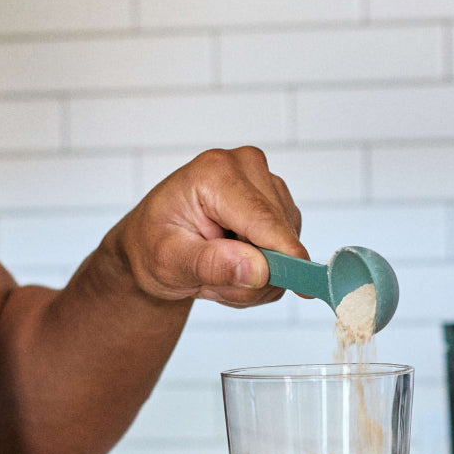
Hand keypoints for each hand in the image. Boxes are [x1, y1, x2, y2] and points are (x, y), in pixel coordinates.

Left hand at [112, 146, 305, 306]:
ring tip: (219, 273)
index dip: (285, 256)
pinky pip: (288, 245)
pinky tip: (234, 264)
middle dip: (257, 272)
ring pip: (288, 242)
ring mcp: (264, 182)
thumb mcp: (169, 262)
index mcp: (214, 173)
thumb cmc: (152, 246)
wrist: (149, 243)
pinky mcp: (276, 200)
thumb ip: (212, 265)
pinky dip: (265, 267)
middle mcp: (245, 167)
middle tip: (215, 285)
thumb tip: (259, 270)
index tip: (304, 286)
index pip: (263, 219)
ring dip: (259, 273)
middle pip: (280, 232)